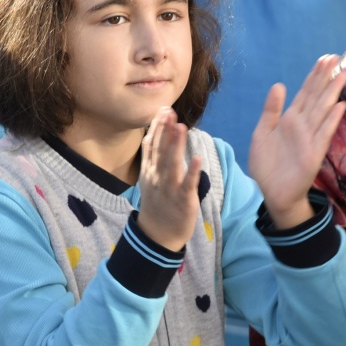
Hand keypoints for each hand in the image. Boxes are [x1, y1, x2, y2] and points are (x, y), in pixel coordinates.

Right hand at [137, 106, 202, 251]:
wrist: (157, 235)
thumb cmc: (157, 203)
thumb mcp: (149, 178)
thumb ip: (151, 157)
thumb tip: (152, 133)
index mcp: (150, 171)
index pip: (152, 145)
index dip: (157, 127)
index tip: (163, 109)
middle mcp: (157, 177)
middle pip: (160, 151)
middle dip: (165, 131)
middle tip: (169, 111)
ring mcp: (169, 189)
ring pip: (172, 164)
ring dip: (176, 146)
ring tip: (181, 127)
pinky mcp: (183, 200)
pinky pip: (187, 184)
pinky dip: (191, 171)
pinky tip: (196, 158)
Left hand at [248, 55, 345, 228]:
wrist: (270, 192)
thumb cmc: (266, 164)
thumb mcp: (262, 133)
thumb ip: (270, 110)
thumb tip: (279, 85)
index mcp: (289, 119)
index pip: (305, 92)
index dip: (314, 76)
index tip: (324, 59)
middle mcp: (303, 124)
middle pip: (316, 96)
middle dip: (325, 77)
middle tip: (336, 57)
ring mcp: (310, 137)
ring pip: (323, 110)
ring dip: (332, 93)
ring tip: (342, 75)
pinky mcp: (314, 153)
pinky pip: (324, 133)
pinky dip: (332, 120)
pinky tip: (340, 106)